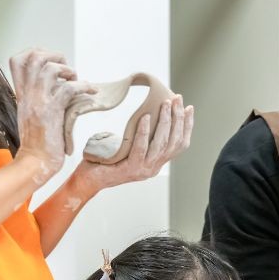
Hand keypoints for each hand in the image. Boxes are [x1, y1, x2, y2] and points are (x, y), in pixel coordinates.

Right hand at [10, 48, 91, 182]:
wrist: (34, 163)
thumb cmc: (37, 142)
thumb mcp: (32, 115)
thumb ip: (39, 98)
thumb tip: (57, 85)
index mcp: (22, 94)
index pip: (17, 60)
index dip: (35, 53)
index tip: (51, 62)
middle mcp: (28, 94)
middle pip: (34, 57)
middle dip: (55, 56)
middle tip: (67, 71)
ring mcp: (39, 102)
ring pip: (50, 68)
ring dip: (69, 71)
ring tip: (77, 82)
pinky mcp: (52, 112)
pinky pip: (69, 89)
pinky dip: (84, 87)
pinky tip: (91, 94)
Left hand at [71, 94, 193, 193]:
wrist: (88, 180)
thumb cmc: (106, 160)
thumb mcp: (129, 147)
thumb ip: (141, 136)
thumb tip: (148, 112)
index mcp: (156, 163)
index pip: (180, 145)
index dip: (187, 126)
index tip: (189, 108)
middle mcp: (153, 168)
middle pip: (174, 142)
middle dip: (178, 118)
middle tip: (177, 99)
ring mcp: (143, 170)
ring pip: (161, 145)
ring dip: (165, 122)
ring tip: (164, 104)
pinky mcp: (130, 169)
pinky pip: (141, 148)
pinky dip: (144, 132)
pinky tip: (145, 117)